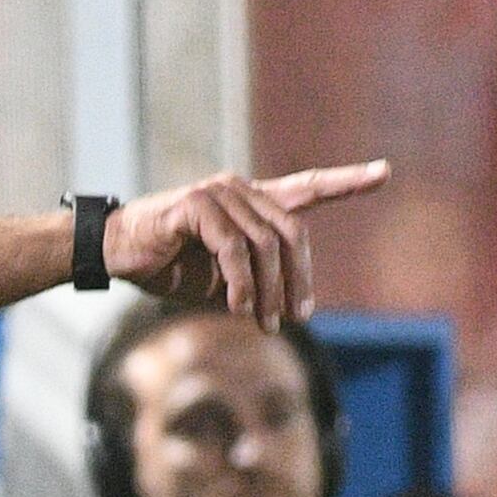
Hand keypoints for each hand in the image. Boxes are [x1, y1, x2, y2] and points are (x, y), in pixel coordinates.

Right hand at [118, 163, 390, 326]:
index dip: (346, 181)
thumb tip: (293, 310)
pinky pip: (233, 248)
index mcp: (250, 202)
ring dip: (268, 291)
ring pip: (265, 244)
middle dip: (298, 279)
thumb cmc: (166, 267)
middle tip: (296, 319)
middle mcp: (239, 189)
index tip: (384, 172)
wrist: (113, 254)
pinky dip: (240, 283)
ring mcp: (218, 193)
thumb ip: (257, 285)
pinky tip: (236, 309)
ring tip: (263, 325)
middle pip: (292, 231)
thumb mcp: (222, 281)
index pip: (306, 188)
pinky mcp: (195, 205)